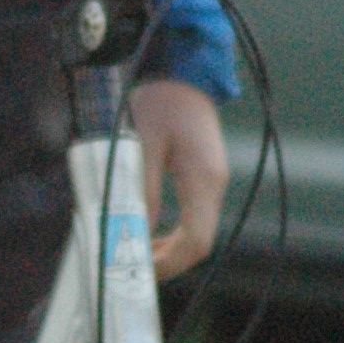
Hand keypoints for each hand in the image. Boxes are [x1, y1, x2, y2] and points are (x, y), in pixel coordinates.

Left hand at [131, 78, 228, 283]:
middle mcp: (213, 186)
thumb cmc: (161, 101)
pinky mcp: (204, 180)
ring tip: (134, 254)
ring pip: (196, 235)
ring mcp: (212, 184)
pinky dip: (171, 235)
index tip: (138, 270)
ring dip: (167, 251)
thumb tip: (131, 232)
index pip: (195, 241)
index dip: (168, 263)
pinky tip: (146, 234)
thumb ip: (140, 190)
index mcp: (202, 179)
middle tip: (130, 269)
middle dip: (166, 263)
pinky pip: (192, 220)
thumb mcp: (142, 144)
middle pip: (198, 244)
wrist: (184, 73)